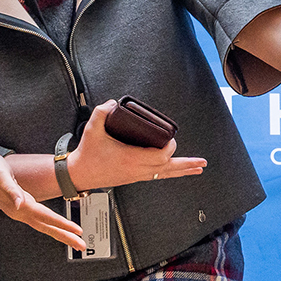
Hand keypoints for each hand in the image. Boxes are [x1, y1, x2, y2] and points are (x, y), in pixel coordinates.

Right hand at [0, 146, 86, 249]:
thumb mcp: (0, 176)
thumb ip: (11, 191)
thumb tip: (20, 204)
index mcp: (18, 206)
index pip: (45, 217)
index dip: (62, 224)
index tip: (77, 231)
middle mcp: (20, 211)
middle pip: (47, 227)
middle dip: (65, 236)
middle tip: (82, 246)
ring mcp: (19, 208)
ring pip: (44, 223)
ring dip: (60, 232)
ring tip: (75, 238)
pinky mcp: (20, 202)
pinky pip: (39, 217)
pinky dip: (51, 222)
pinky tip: (57, 225)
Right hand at [68, 100, 207, 189]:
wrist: (79, 174)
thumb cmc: (87, 154)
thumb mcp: (92, 129)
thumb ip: (102, 112)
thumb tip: (114, 103)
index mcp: (130, 159)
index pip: (159, 157)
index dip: (169, 148)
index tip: (172, 139)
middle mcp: (136, 170)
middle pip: (167, 168)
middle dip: (185, 164)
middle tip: (202, 163)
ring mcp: (136, 175)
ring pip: (164, 175)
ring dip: (182, 171)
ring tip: (197, 169)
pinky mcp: (134, 177)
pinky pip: (157, 176)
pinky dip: (170, 173)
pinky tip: (177, 171)